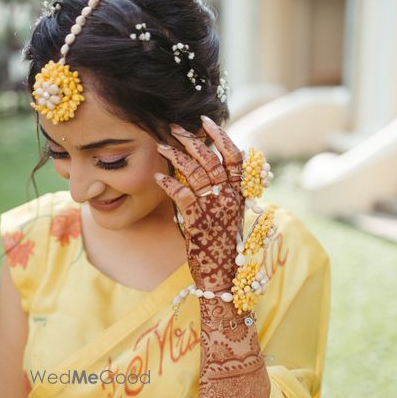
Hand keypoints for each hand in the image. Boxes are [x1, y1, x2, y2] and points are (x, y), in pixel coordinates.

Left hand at [154, 116, 244, 291]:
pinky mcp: (197, 221)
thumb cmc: (221, 245)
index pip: (235, 156)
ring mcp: (214, 208)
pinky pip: (181, 194)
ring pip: (195, 173)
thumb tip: (210, 167)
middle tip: (174, 127)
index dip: (220, 136)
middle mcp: (229, 197)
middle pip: (211, 159)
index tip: (205, 121)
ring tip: (160, 146)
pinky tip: (156, 176)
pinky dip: (168, 183)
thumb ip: (223, 191)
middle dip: (191, 140)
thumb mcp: (228, 214)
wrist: (221, 276)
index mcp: (240, 193)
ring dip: (175, 156)